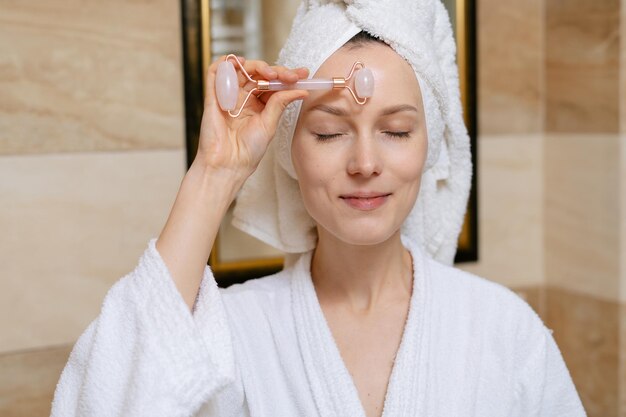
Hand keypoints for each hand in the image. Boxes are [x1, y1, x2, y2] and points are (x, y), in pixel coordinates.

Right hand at [195, 56, 308, 178]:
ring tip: (269, 74)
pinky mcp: (213, 96)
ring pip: (240, 69)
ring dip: (255, 65)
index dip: (286, 76)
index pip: (272, 83)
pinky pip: (215, 73)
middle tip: (290, 76)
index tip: (303, 75)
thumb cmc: (248, 150)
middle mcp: (243, 98)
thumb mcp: (269, 124)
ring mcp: (228, 95)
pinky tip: (239, 62)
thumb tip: (301, 89)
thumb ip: (281, 103)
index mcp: (258, 105)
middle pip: (258, 73)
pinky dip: (225, 63)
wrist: (229, 164)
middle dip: (276, 71)